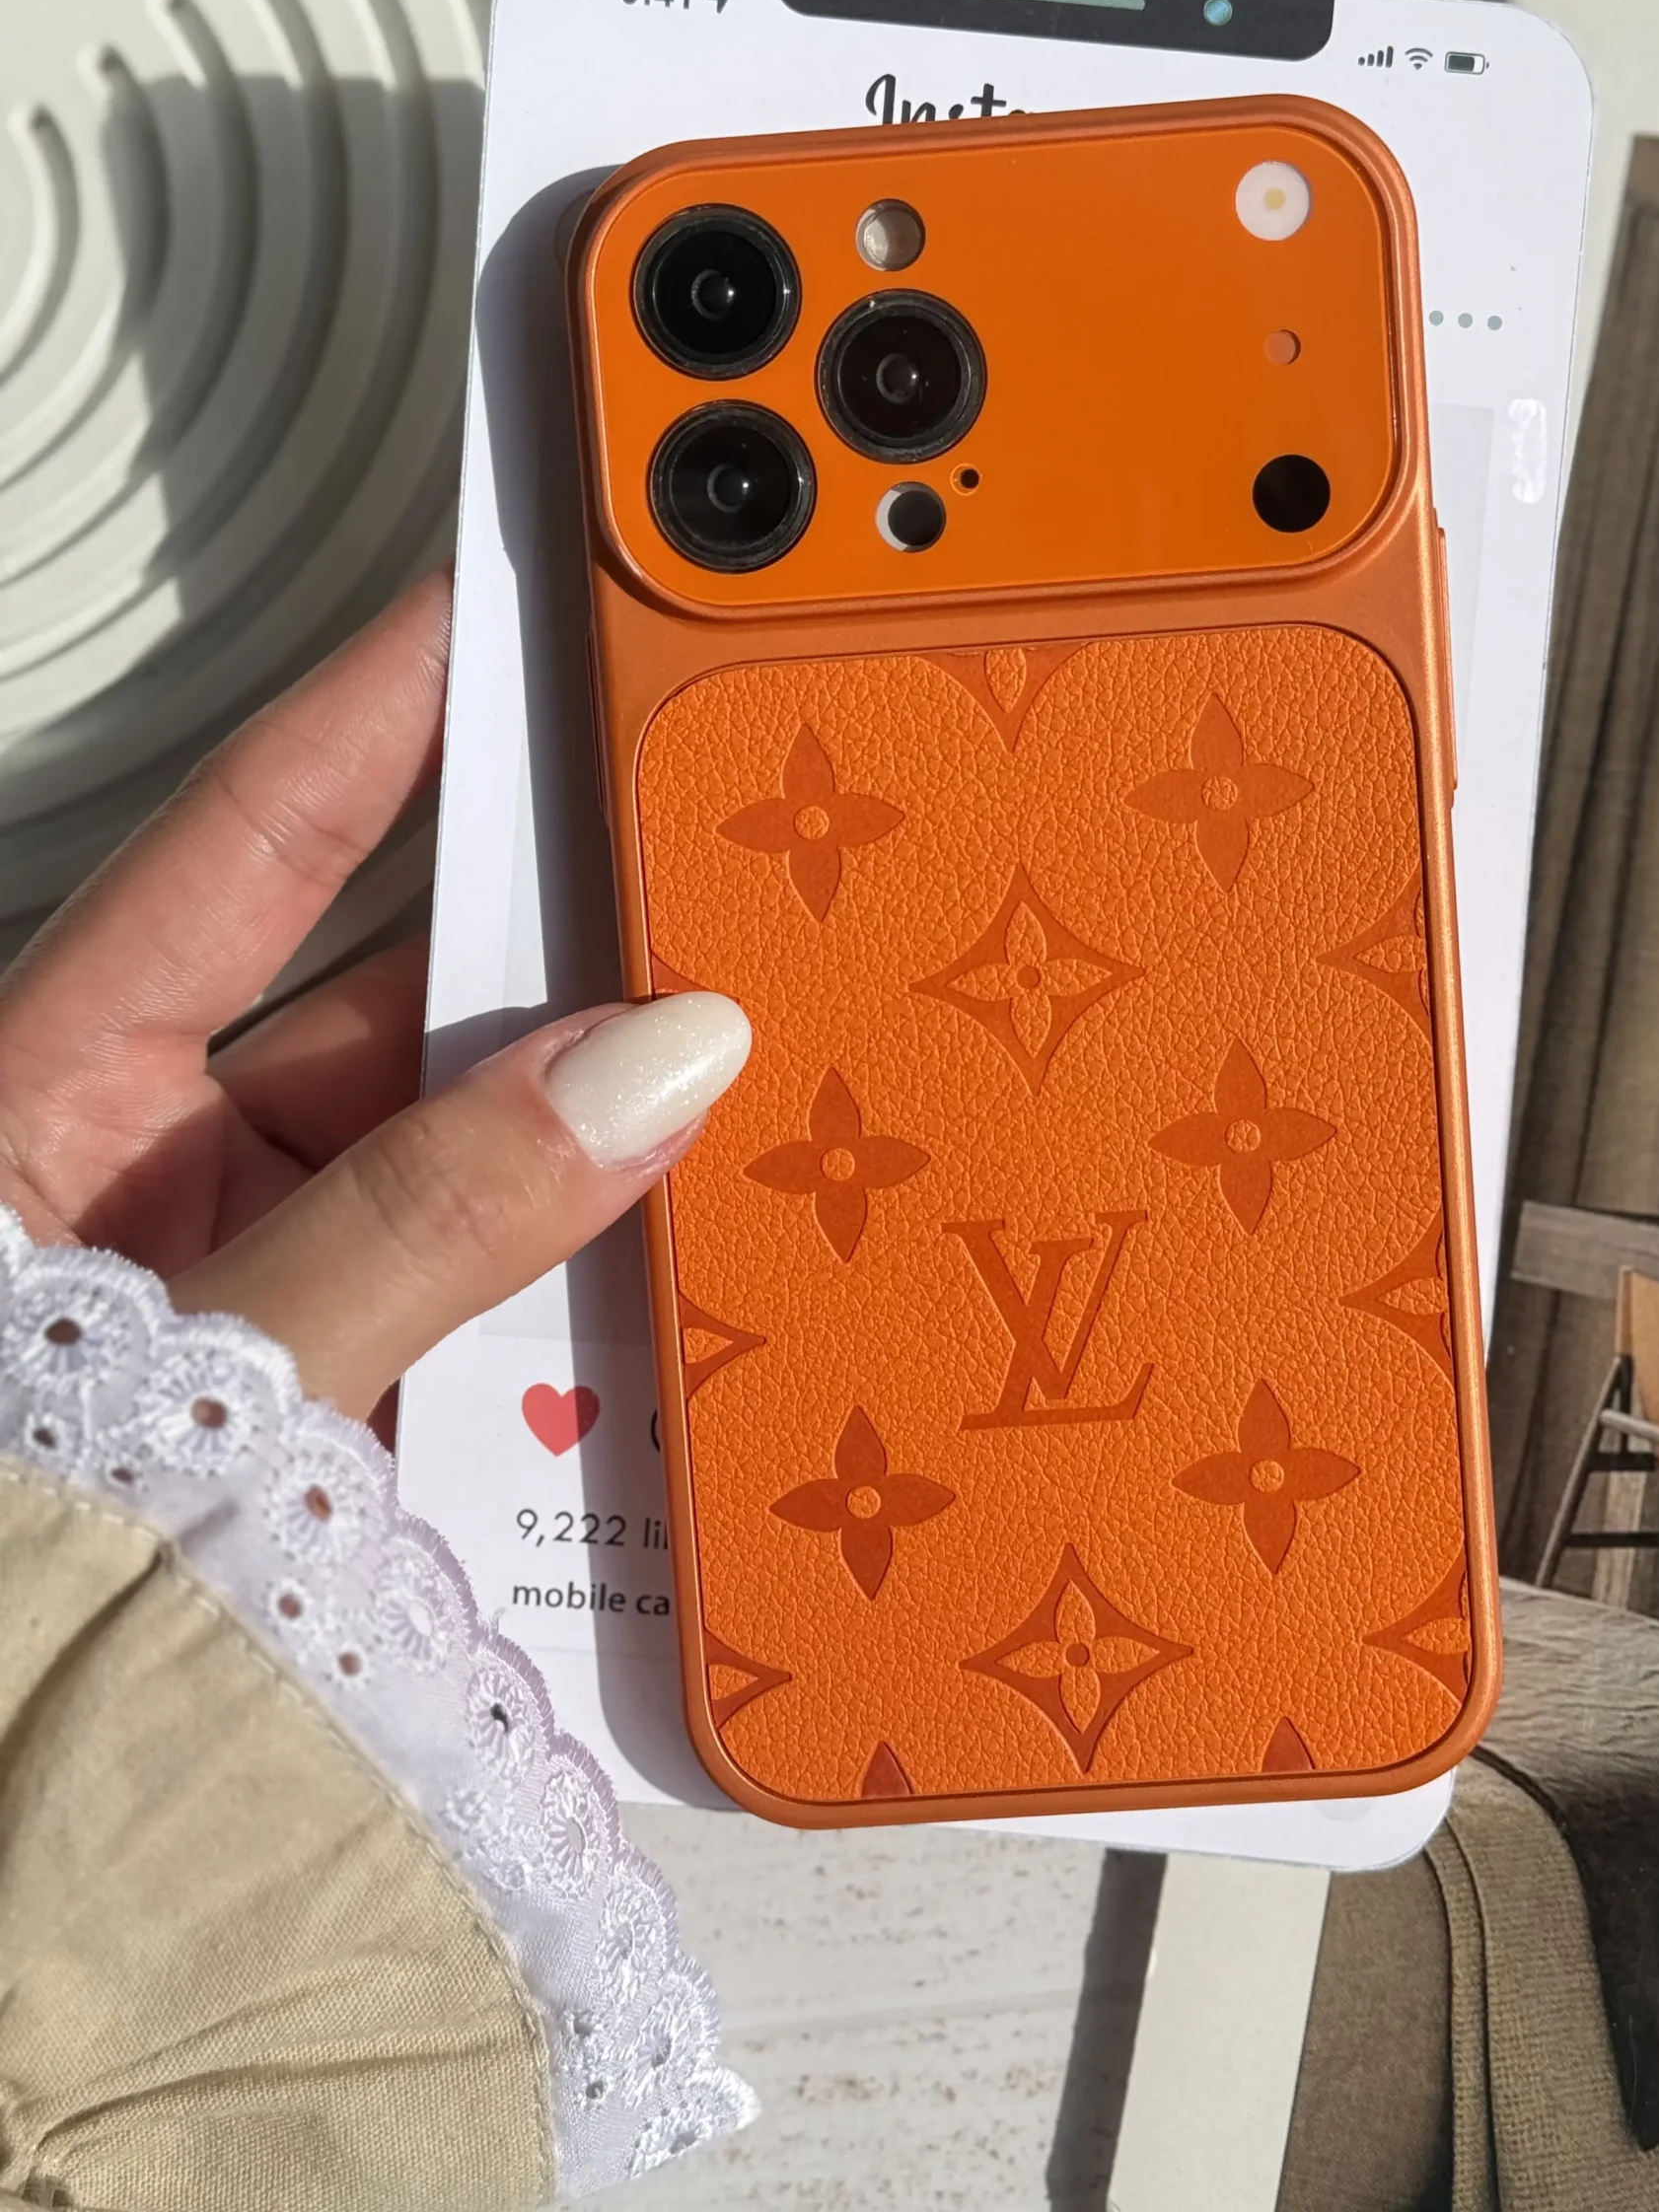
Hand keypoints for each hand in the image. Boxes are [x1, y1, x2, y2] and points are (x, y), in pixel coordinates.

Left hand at [0, 572, 748, 1419]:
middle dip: (560, 950)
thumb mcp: (200, 1376)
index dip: (382, 705)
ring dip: (602, 1149)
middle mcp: (164, 1174)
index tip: (507, 596)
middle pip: (399, 1007)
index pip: (253, 841)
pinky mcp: (341, 1416)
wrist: (8, 1889)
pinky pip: (491, 1307)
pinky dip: (590, 1298)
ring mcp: (264, 1297)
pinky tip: (696, 1289)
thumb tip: (655, 1061)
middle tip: (719, 859)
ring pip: (471, 1167)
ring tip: (756, 1088)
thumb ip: (427, 1223)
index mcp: (53, 1097)